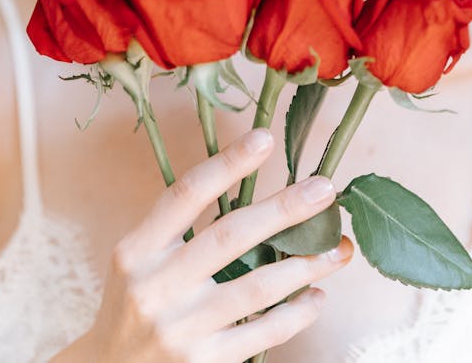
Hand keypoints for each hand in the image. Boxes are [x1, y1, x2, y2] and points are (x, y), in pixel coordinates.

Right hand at [67, 128, 351, 361]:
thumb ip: (179, 228)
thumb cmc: (134, 304)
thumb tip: (246, 183)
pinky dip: (296, 314)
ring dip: (305, 264)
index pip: (186, 194)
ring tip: (337, 248)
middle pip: (230, 235)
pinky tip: (317, 297)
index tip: (264, 138)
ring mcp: (181, 329)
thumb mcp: (138, 260)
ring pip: (257, 287)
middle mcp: (156, 287)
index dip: (227, 164)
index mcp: (137, 250)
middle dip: (284, 209)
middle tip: (325, 188)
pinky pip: (263, 332)